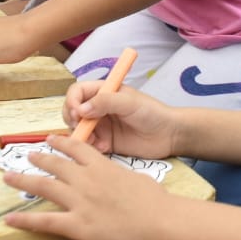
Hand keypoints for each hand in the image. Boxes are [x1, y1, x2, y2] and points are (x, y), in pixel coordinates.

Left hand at [2, 134, 170, 239]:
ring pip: (43, 186)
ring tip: (9, 177)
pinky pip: (45, 221)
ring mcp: (78, 201)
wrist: (159, 220)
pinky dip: (25, 221)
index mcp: (101, 165)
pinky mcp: (77, 224)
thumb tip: (116, 178)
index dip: (61, 143)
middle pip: (55, 164)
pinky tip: (10, 219)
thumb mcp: (135, 177)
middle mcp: (85, 179)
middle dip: (39, 158)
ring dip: (23, 180)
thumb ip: (119, 175)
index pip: (75, 148)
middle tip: (28, 154)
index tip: (51, 139)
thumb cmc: (155, 200)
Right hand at [63, 82, 178, 157]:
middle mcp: (98, 108)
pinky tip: (104, 147)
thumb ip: (105, 102)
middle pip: (72, 111)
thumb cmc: (152, 112)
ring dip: (81, 135)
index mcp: (103, 92)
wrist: (169, 135)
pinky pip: (89, 145)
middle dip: (72, 120)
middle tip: (80, 127)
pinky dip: (91, 147)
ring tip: (96, 140)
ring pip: (78, 130)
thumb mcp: (129, 102)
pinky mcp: (105, 143)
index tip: (76, 112)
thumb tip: (81, 109)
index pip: (77, 92)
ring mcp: (101, 126)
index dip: (72, 101)